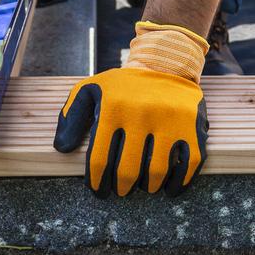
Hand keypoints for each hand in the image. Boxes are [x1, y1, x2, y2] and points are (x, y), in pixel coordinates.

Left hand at [53, 22, 209, 196]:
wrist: (167, 64)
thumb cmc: (124, 86)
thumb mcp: (91, 89)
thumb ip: (71, 116)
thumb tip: (62, 148)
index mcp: (113, 109)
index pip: (99, 159)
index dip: (96, 182)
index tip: (98, 190)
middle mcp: (141, 116)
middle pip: (127, 171)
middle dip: (121, 188)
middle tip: (120, 190)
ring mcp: (169, 123)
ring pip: (156, 172)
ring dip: (147, 187)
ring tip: (143, 186)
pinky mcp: (192, 128)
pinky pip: (187, 165)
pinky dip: (177, 183)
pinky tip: (168, 189)